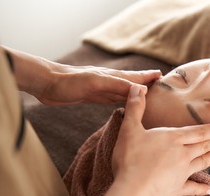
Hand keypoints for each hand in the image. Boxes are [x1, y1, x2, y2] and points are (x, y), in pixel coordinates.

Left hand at [4, 46, 161, 104]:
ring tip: (146, 96)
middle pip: (133, 84)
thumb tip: (142, 89)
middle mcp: (110, 82)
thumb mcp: (96, 83)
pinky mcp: (93, 97)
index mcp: (113, 77)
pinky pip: (112, 99)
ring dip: (135, 93)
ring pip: (124, 92)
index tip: (163, 77)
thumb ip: (118, 84)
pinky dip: (122, 100)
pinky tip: (123, 103)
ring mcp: (102, 90)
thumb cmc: (70, 82)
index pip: (136, 77)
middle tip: (159, 88)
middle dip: (146, 85)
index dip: (149, 77)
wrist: (47, 84)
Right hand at [112, 85, 209, 195]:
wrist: (133, 190)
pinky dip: (201, 189)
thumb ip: (135, 108)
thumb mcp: (129, 129)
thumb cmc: (130, 159)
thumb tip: (137, 86)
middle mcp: (182, 154)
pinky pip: (192, 188)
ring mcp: (182, 173)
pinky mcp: (177, 189)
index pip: (197, 132)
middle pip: (204, 145)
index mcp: (172, 139)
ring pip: (203, 162)